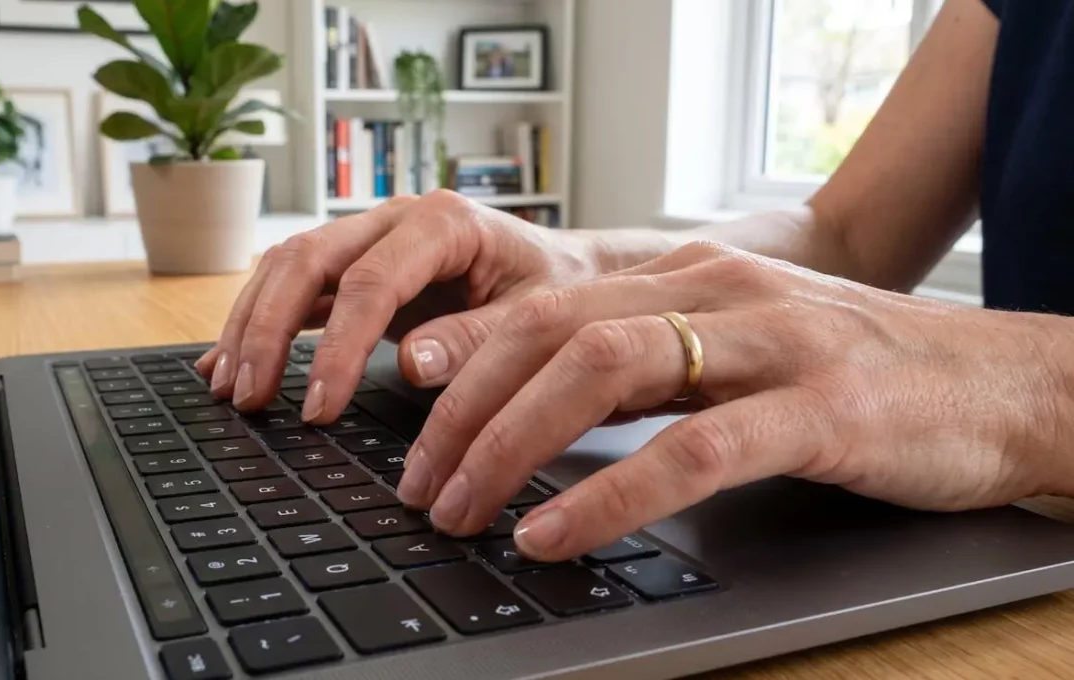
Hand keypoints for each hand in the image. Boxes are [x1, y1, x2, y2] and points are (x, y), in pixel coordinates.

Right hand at [194, 191, 607, 416]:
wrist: (566, 272)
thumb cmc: (555, 295)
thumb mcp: (535, 322)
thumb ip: (478, 341)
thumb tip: (413, 365)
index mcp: (443, 223)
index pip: (370, 281)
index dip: (338, 348)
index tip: (319, 407)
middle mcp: (394, 218)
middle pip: (307, 259)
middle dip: (269, 330)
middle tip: (249, 397)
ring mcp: (368, 238)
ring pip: (287, 267)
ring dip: (252, 325)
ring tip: (228, 387)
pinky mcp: (355, 265)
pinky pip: (294, 287)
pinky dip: (258, 323)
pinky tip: (228, 362)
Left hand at [398, 241, 1073, 560]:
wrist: (1002, 382)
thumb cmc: (854, 375)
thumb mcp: (733, 351)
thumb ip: (646, 366)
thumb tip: (538, 412)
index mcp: (686, 276)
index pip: (544, 303)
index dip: (465, 352)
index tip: (403, 402)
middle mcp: (716, 292)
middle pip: (552, 332)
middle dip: (467, 408)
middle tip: (418, 481)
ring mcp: (770, 343)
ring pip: (604, 370)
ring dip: (513, 445)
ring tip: (461, 509)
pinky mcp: (820, 408)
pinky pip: (692, 450)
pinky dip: (608, 494)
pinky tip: (554, 534)